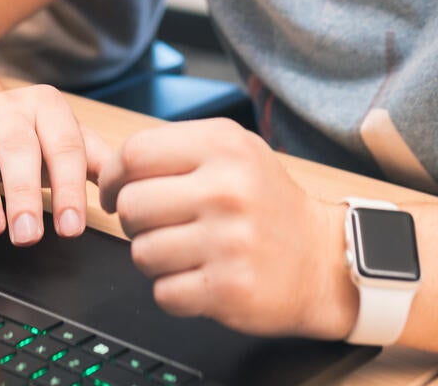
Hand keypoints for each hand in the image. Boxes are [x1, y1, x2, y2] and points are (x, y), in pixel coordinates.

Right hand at [0, 83, 109, 245]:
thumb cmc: (23, 129)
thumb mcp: (59, 138)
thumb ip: (91, 162)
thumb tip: (120, 197)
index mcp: (51, 109)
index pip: (66, 149)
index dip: (69, 190)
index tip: (70, 228)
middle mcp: (15, 106)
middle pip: (23, 149)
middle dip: (26, 194)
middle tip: (29, 236)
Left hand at [97, 117, 358, 339]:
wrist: (323, 260)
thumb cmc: (267, 203)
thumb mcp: (235, 151)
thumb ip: (177, 148)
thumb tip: (114, 168)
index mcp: (223, 146)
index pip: (135, 153)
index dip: (114, 177)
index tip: (117, 193)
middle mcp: (227, 189)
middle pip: (133, 206)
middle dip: (134, 222)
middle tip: (158, 226)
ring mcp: (229, 242)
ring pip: (142, 253)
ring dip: (154, 258)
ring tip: (185, 252)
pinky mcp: (229, 289)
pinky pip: (163, 292)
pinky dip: (173, 290)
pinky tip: (200, 277)